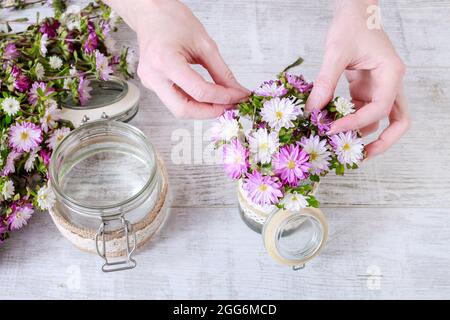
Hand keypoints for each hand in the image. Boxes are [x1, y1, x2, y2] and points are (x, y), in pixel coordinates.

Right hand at [104, 0, 248, 118]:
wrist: (150, 14)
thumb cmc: (173, 20)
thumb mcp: (204, 44)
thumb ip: (221, 71)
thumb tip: (236, 91)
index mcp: (165, 60)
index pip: (198, 91)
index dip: (222, 97)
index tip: (238, 97)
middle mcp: (153, 76)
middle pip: (184, 110)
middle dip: (209, 112)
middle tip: (229, 107)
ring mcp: (150, 82)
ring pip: (178, 109)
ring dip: (202, 110)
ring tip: (220, 102)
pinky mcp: (152, 85)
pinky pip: (175, 100)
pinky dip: (193, 102)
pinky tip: (206, 97)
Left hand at [305, 0, 409, 158]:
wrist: (354, 11)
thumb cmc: (351, 24)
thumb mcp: (336, 53)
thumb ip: (325, 83)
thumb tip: (312, 111)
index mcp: (391, 74)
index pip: (380, 109)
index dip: (356, 123)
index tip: (331, 129)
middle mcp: (390, 84)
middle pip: (398, 122)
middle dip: (382, 142)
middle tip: (360, 157)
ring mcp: (379, 87)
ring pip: (378, 119)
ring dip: (361, 133)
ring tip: (337, 143)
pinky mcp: (365, 88)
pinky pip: (362, 111)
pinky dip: (349, 120)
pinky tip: (331, 125)